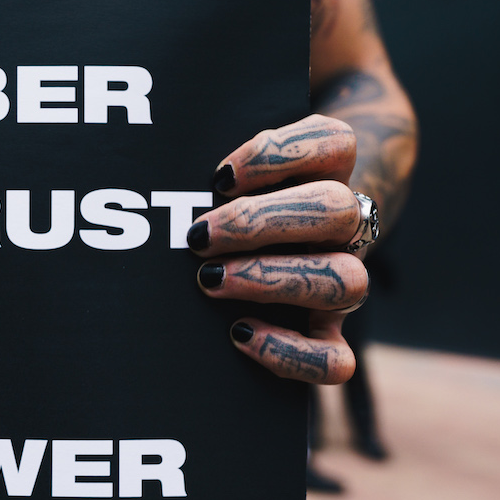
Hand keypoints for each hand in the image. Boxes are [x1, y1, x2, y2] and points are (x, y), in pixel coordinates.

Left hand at [188, 114, 367, 384]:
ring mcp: (340, 280)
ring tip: (210, 280)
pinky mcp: (324, 334)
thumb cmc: (240, 189)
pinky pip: (334, 361)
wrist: (278, 233)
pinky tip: (239, 334)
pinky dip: (291, 354)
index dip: (277, 156)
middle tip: (198, 235)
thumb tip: (154, 138)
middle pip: (337, 211)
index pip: (335, 143)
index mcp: (328, 170)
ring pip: (345, 281)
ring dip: (272, 280)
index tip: (217, 176)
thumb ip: (210, 140)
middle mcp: (343, 224)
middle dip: (259, 223)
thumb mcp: (233, 155)